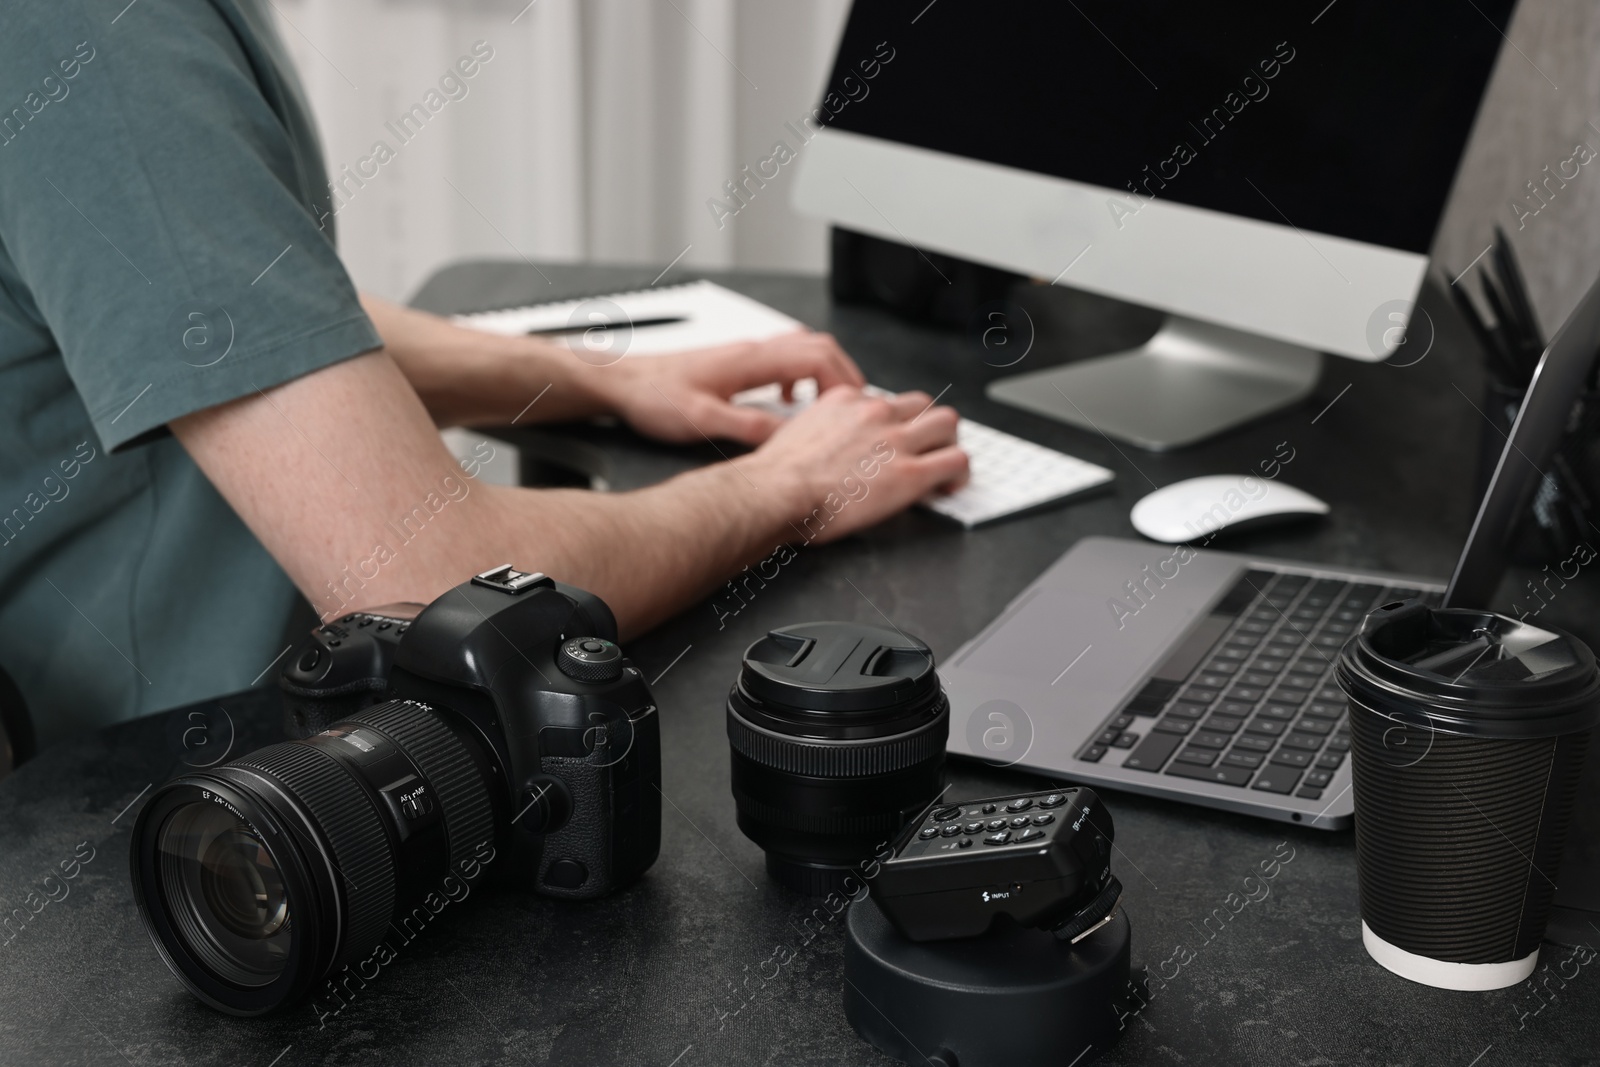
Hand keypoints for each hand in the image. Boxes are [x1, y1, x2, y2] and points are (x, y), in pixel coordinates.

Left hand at [593, 330, 865, 444]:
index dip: (845, 380)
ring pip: (803, 349)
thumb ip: (747, 428)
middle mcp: (752, 350)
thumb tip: (788, 437)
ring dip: (824, 374)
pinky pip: (784, 359)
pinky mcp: (736, 362)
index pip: (817, 356)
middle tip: (853, 406)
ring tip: (830, 405)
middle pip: (818, 346)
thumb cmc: (654, 397)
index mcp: (750, 361)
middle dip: (844, 375)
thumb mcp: (702, 421)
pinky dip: (801, 376)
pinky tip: (789, 400)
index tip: (853, 407)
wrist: (621, 381)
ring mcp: (745, 353)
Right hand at [739, 385, 968, 543]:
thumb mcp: (795, 434)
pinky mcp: (910, 473)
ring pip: (947, 423)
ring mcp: (895, 441)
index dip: (895, 423)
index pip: (887, 401)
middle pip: (923, 404)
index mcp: (845, 401)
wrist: (775, 493)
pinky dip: (959, 473)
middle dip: (929, 427)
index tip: (894, 441)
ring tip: (944, 466)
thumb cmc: (775, 477)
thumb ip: (818, 432)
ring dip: (949, 443)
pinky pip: (956, 460)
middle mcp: (874, 413)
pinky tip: (949, 486)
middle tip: (927, 450)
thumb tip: (822, 448)